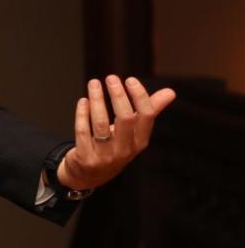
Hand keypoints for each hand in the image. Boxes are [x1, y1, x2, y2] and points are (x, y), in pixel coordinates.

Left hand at [56, 75, 175, 190]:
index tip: (130, 80)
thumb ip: (149, 111)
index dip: (139, 97)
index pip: (146, 117)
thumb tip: (171, 92)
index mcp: (139, 142)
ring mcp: (105, 155)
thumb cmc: (114, 146)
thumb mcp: (132, 133)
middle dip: (119, 96)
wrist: (88, 175)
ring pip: (101, 124)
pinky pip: (83, 132)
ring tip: (94, 83)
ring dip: (97, 100)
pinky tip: (83, 101)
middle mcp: (125, 150)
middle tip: (111, 78)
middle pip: (125, 119)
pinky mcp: (86, 157)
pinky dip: (82, 114)